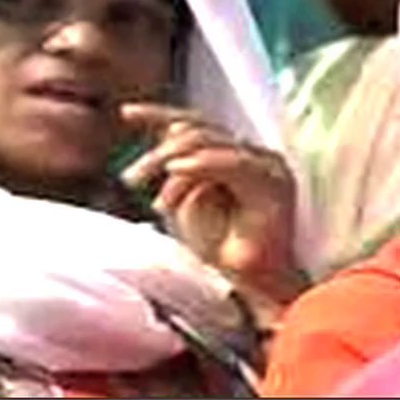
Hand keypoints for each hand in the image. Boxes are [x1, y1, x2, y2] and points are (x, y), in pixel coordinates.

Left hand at [119, 102, 300, 305]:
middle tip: (131, 179)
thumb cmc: (220, 249)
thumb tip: (165, 148)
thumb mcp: (185, 203)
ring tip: (154, 191)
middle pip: (198, 130)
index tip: (126, 114)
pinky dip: (204, 163)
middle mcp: (251, 154)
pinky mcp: (273, 181)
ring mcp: (265, 165)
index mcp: (232, 155)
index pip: (194, 124)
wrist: (251, 285)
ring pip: (210, 142)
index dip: (159, 115)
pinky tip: (179, 168)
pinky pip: (233, 162)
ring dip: (174, 161)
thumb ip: (178, 174)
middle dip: (158, 152)